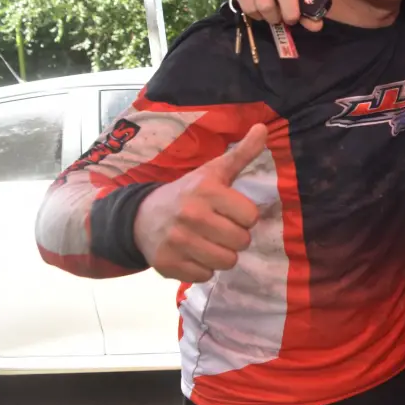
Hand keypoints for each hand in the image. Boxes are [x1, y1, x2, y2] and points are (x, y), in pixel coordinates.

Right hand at [133, 124, 267, 282]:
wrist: (140, 217)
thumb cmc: (187, 193)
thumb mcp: (213, 171)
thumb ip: (242, 153)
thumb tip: (264, 128)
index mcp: (206, 191)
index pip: (251, 216)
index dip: (244, 216)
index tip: (230, 210)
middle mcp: (191, 216)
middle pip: (241, 241)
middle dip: (235, 237)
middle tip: (219, 227)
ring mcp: (178, 242)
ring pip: (226, 262)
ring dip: (221, 254)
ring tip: (208, 241)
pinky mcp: (168, 264)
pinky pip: (205, 275)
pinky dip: (202, 268)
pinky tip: (192, 253)